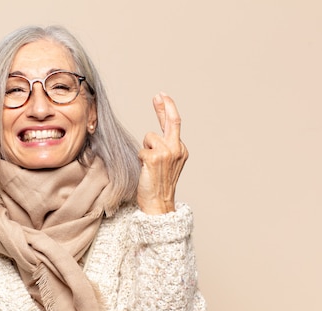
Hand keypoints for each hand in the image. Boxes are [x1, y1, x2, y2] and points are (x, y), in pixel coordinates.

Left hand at [136, 93, 187, 214]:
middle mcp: (177, 149)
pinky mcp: (155, 158)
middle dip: (165, 106)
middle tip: (158, 95)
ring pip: (149, 137)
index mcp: (181, 150)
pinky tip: (145, 170)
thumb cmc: (158, 185)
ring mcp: (167, 153)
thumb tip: (152, 135)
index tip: (161, 98)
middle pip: (171, 121)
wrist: (158, 203)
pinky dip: (140, 158)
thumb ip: (163, 147)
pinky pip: (141, 149)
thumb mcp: (166, 163)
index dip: (166, 109)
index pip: (173, 124)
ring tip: (148, 165)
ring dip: (144, 149)